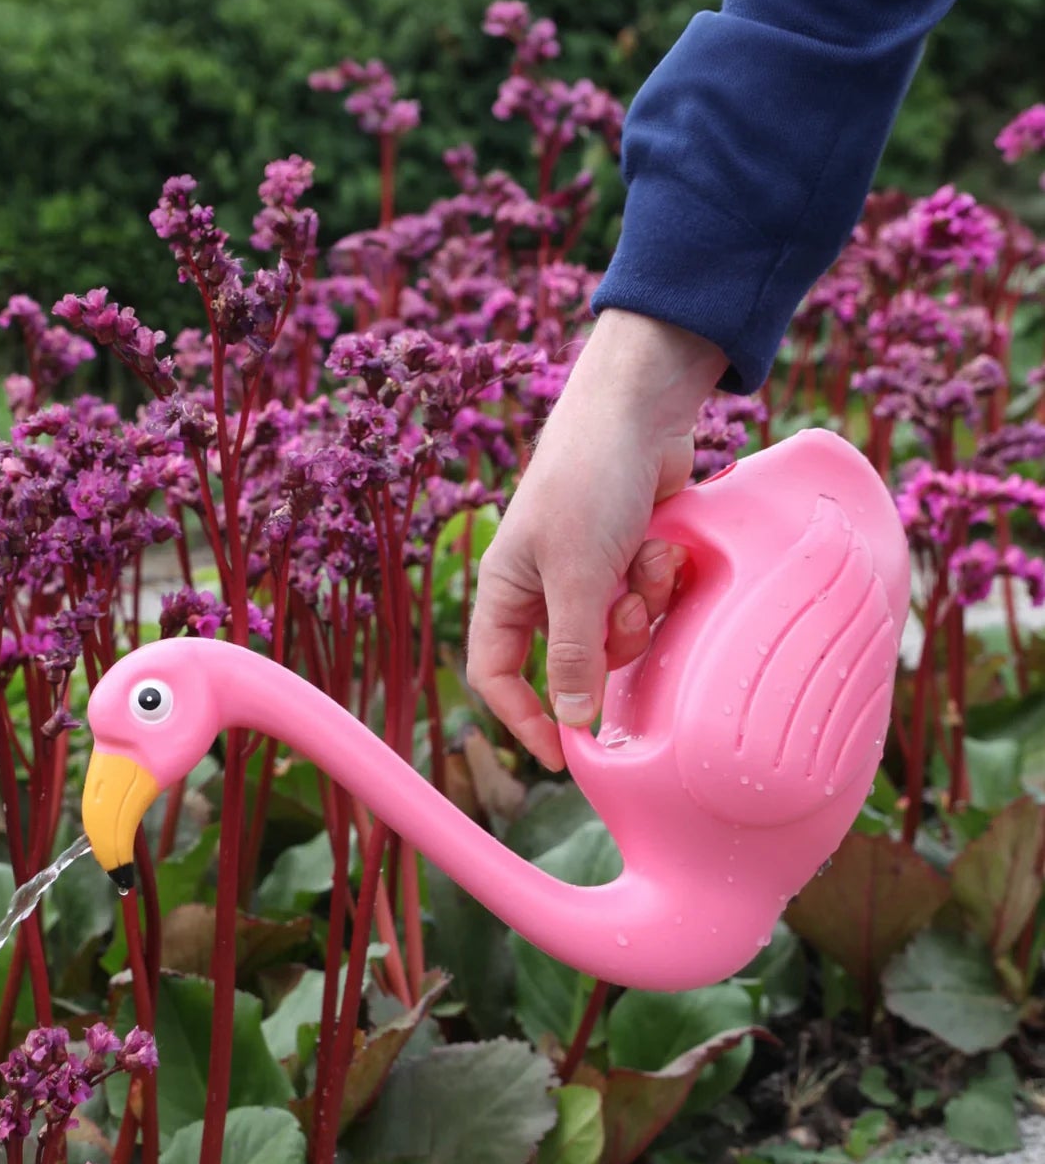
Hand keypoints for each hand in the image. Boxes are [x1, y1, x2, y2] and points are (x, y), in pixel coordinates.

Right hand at [467, 309, 724, 769]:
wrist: (643, 409)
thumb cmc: (589, 481)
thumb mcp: (577, 575)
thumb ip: (572, 653)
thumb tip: (571, 721)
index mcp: (507, 589)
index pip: (497, 675)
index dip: (524, 718)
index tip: (563, 754)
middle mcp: (545, 588)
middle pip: (574, 661)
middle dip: (611, 644)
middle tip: (629, 609)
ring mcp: (592, 573)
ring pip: (620, 634)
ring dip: (643, 605)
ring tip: (649, 558)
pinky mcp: (632, 558)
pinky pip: (649, 601)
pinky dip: (661, 581)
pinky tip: (665, 544)